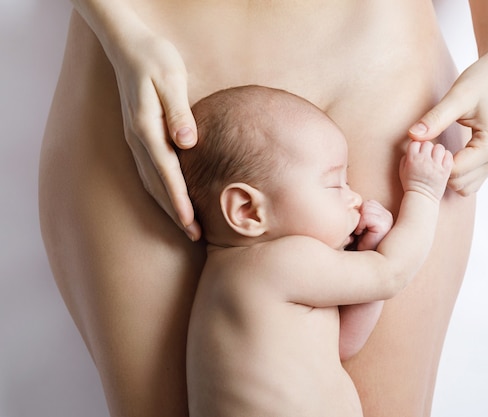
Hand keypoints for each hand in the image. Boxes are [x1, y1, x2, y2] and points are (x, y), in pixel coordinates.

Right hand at [107, 26, 201, 239]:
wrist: (128, 45)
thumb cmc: (155, 58)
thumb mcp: (171, 78)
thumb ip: (178, 112)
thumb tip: (187, 142)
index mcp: (146, 126)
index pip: (166, 172)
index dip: (179, 200)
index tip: (191, 222)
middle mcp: (137, 138)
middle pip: (158, 184)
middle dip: (176, 212)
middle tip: (196, 236)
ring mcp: (135, 138)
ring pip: (151, 181)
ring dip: (168, 205)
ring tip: (187, 226)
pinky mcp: (138, 135)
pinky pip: (149, 171)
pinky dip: (161, 190)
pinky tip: (172, 199)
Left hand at [353, 200, 392, 250]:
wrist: (364, 260)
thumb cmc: (360, 244)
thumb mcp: (360, 225)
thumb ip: (360, 213)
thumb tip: (351, 200)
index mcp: (383, 213)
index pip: (367, 202)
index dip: (359, 214)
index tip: (359, 228)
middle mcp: (387, 215)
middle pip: (366, 204)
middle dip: (359, 217)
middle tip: (359, 231)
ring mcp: (387, 219)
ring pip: (365, 209)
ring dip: (359, 222)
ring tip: (361, 232)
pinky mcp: (384, 224)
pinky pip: (366, 217)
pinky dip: (360, 225)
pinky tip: (362, 234)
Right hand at [400, 141, 453, 201]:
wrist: (422, 198)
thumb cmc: (411, 184)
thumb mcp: (402, 170)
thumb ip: (406, 157)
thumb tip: (414, 148)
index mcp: (412, 159)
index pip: (415, 142)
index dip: (417, 146)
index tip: (419, 152)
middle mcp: (423, 161)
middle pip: (427, 143)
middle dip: (428, 148)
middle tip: (428, 156)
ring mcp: (435, 165)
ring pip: (439, 147)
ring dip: (438, 151)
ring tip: (436, 158)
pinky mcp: (445, 170)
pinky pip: (448, 155)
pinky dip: (446, 157)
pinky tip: (443, 162)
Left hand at [408, 53, 487, 195]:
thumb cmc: (482, 80)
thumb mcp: (457, 97)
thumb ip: (435, 119)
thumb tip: (413, 136)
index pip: (455, 172)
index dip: (433, 163)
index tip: (422, 146)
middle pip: (459, 184)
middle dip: (439, 171)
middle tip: (426, 148)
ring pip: (465, 186)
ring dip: (447, 174)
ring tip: (436, 150)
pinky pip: (470, 178)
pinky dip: (455, 172)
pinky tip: (445, 152)